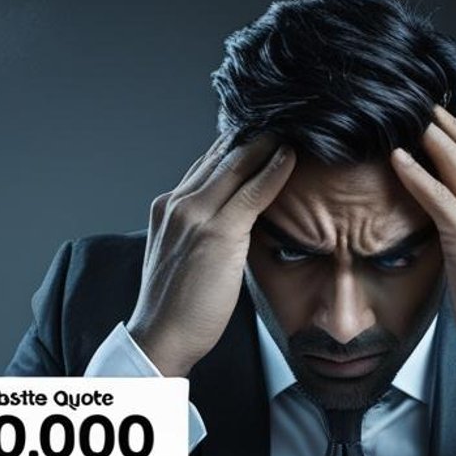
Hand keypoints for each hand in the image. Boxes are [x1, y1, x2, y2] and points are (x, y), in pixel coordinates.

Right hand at [127, 132, 294, 376]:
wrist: (162, 336)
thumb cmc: (179, 305)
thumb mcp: (187, 255)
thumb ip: (206, 230)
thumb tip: (239, 219)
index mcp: (168, 207)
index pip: (206, 164)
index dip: (236, 146)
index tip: (262, 132)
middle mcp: (177, 203)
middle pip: (220, 156)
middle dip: (253, 136)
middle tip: (285, 119)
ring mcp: (194, 215)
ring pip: (235, 166)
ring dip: (265, 144)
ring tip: (293, 128)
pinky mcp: (217, 232)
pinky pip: (251, 192)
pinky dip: (273, 171)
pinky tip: (290, 157)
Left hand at [391, 106, 455, 421]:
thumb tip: (437, 221)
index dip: (449, 132)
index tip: (424, 113)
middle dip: (434, 120)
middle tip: (406, 95)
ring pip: (454, 161)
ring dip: (424, 134)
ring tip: (397, 111)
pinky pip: (437, 195)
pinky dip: (415, 173)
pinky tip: (396, 157)